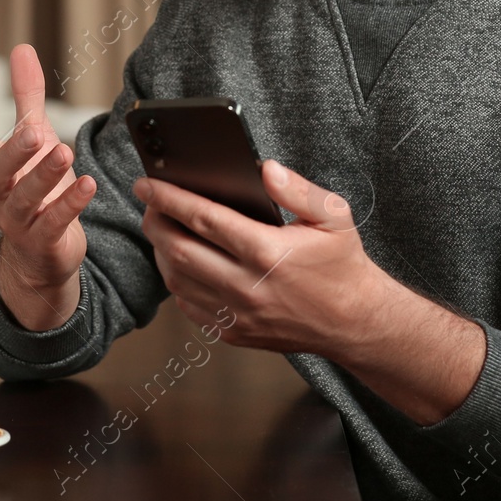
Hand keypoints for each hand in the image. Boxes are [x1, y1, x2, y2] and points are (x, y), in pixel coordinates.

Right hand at [0, 43, 95, 329]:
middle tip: (34, 132)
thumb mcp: (31, 138)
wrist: (39, 256)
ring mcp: (19, 221)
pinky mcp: (43, 241)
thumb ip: (25, 97)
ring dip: (44, 176)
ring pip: (25, 199)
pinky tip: (87, 185)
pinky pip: (53, 223)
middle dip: (14, 152)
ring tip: (64, 152)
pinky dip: (69, 205)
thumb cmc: (33, 189)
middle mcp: (0, 194)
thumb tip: (22, 49)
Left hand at [137, 158, 484, 423]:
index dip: (168, 198)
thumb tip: (264, 168)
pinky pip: (189, 306)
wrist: (353, 322)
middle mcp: (247, 286)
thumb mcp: (333, 215)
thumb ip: (297, 189)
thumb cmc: (341, 265)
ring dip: (161, 251)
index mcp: (267, 252)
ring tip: (161, 228)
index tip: (146, 183)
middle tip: (147, 203)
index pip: (203, 218)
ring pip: (178, 280)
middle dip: (155, 222)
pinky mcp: (233, 333)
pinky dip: (176, 281)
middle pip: (179, 249)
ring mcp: (237, 314)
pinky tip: (181, 262)